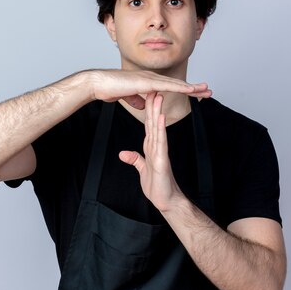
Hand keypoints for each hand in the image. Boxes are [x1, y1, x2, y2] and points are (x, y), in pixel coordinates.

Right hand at [88, 69, 210, 108]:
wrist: (98, 84)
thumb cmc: (109, 88)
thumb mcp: (128, 97)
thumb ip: (137, 99)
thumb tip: (143, 105)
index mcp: (147, 82)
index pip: (170, 86)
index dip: (184, 89)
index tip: (196, 93)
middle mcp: (151, 78)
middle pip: (177, 83)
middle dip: (194, 87)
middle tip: (208, 90)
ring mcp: (150, 79)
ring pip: (176, 83)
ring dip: (192, 87)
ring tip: (205, 90)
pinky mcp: (147, 82)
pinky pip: (167, 85)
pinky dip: (180, 87)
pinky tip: (191, 89)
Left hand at [118, 92, 185, 211]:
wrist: (167, 201)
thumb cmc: (158, 186)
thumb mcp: (142, 170)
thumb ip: (135, 160)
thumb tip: (123, 153)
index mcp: (152, 148)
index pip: (149, 125)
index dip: (147, 111)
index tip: (147, 96)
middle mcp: (157, 147)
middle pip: (154, 122)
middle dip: (153, 106)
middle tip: (154, 88)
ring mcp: (161, 152)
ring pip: (158, 129)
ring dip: (158, 112)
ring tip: (158, 97)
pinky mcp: (162, 160)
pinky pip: (161, 142)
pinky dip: (161, 130)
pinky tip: (161, 118)